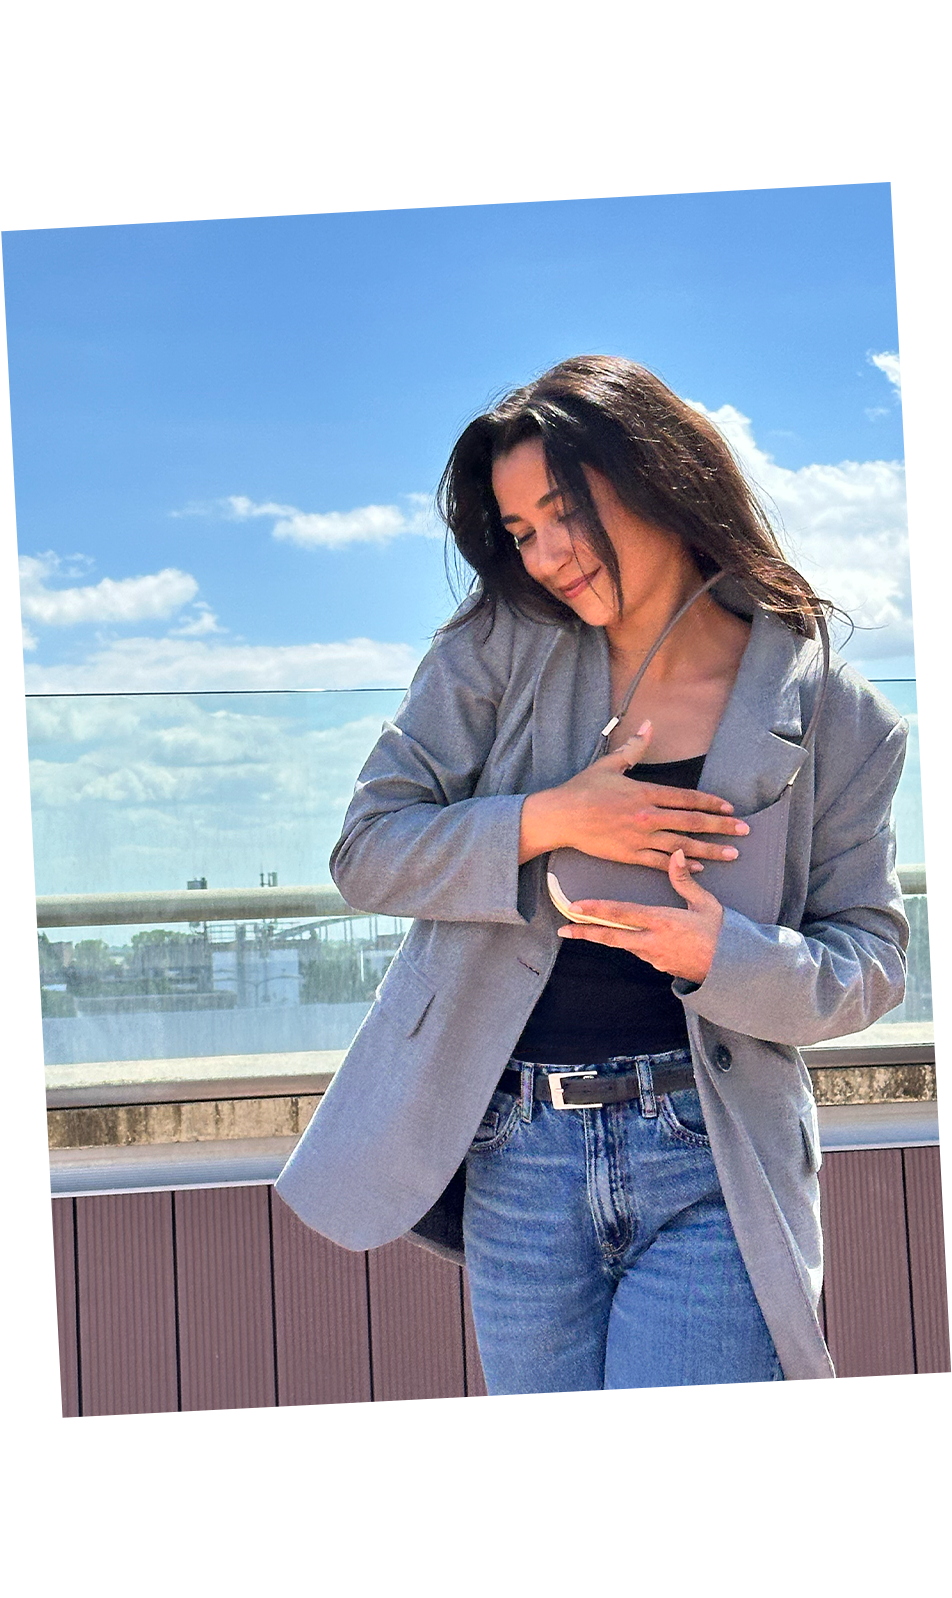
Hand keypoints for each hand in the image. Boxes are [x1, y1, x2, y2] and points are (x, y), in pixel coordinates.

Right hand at [519, 719, 748, 868]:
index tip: (730, 808)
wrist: (560, 817)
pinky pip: (661, 863)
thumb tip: (649, 724)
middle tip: (744, 832)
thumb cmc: (582, 789)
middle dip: (721, 827)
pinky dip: (682, 865)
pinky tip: (699, 868)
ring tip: (731, 855)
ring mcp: (640, 838)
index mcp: (645, 792)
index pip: (687, 798)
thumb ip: (634, 747)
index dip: (711, 803)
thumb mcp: (609, 764)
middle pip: (692, 822)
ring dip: (709, 851)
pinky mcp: (629, 855)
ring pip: (682, 846)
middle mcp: (647, 816)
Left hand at [556, 848, 724, 983]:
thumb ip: (685, 880)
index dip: (597, 909)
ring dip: (606, 937)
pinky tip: (628, 937)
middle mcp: (653, 942)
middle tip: (563, 929)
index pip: (622, 914)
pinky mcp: (660, 967)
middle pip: (612, 936)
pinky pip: (640, 952)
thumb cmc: (724, 934)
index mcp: (662, 922)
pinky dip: (631, 943)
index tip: (576, 907)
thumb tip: (677, 853)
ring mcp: (655, 957)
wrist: (735, 971)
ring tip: (585, 930)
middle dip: (585, 932)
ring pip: (624, 944)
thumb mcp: (706, 904)